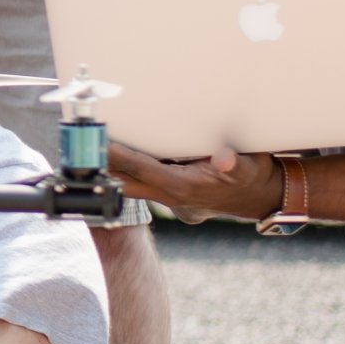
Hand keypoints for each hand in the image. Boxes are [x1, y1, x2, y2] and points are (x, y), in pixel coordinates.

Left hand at [107, 144, 280, 222]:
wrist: (261, 197)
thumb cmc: (253, 176)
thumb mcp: (250, 166)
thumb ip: (235, 163)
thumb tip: (224, 158)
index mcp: (185, 188)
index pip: (144, 171)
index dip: (121, 158)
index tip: (100, 144)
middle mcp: (171, 197)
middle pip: (127, 183)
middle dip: (105, 166)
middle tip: (83, 142)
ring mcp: (168, 200)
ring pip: (131, 187)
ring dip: (114, 170)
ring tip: (92, 147)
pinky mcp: (169, 197)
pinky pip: (142, 185)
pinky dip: (129, 173)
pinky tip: (118, 157)